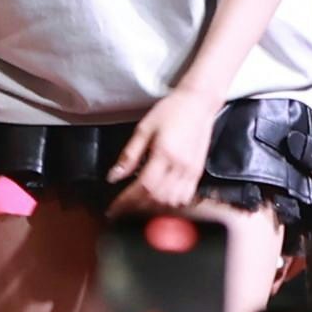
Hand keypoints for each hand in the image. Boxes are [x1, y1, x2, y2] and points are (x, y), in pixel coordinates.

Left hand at [106, 89, 219, 215]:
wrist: (198, 103)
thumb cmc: (171, 110)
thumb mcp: (143, 128)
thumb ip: (129, 155)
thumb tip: (114, 176)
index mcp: (164, 153)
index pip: (142, 187)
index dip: (126, 202)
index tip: (114, 208)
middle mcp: (180, 166)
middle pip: (156, 198)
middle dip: (136, 207)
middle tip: (122, 208)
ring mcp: (191, 171)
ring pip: (171, 201)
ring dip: (153, 207)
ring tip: (139, 204)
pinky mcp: (198, 172)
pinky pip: (185, 197)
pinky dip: (171, 203)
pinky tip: (160, 199)